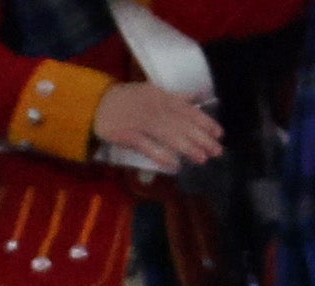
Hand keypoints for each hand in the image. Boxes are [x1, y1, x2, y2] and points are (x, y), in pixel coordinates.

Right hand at [89, 81, 222, 171]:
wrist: (95, 103)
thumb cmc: (128, 99)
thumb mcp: (151, 91)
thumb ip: (176, 97)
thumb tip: (198, 96)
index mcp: (160, 96)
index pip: (187, 109)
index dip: (204, 122)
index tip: (219, 134)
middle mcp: (151, 107)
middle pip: (181, 124)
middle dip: (201, 138)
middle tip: (217, 151)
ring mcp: (138, 120)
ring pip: (167, 135)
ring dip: (187, 148)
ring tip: (202, 159)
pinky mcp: (126, 134)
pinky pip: (147, 146)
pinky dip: (161, 155)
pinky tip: (174, 165)